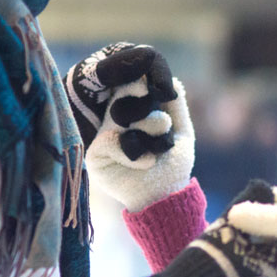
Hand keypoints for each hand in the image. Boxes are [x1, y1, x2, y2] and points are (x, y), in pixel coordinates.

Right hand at [65, 43, 193, 211]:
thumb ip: (176, 106)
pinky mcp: (96, 155)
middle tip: (162, 119)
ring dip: (147, 126)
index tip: (151, 79)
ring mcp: (104, 136)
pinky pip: (113, 140)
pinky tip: (148, 162)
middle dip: (145, 101)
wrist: (166, 198)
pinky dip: (136, 152)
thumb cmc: (172, 166)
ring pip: (119, 114)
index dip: (138, 79)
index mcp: (134, 113)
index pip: (129, 87)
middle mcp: (115, 121)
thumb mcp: (181, 132)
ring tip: (162, 136)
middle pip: (122, 95)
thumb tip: (173, 79)